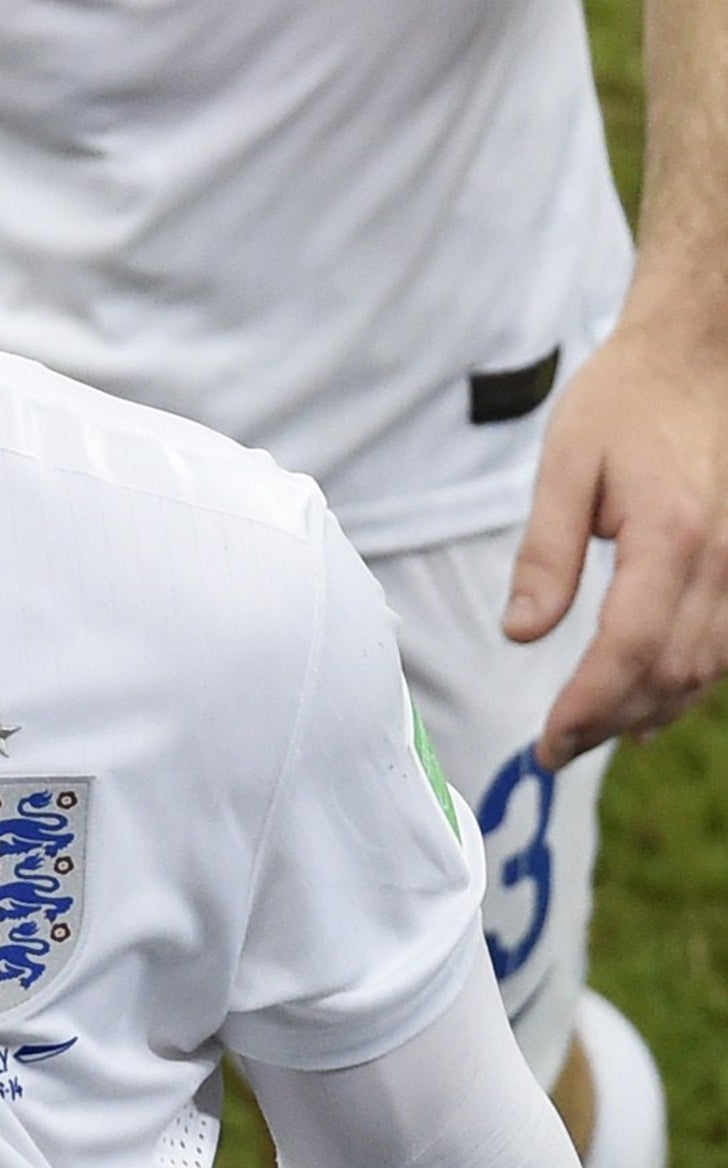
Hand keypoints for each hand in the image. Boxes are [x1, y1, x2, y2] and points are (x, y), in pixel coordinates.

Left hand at [505, 324, 727, 768]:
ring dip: (648, 709)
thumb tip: (522, 633)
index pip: (629, 650)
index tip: (545, 744)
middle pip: (671, 673)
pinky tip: (645, 700)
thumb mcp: (563, 466)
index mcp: (671, 536)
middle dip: (609, 721)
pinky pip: (725, 642)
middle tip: (553, 750)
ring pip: (707, 668)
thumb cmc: (623, 402)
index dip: (586, 707)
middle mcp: (722, 558)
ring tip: (589, 735)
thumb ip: (543, 553)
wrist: (697, 354)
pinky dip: (685, 681)